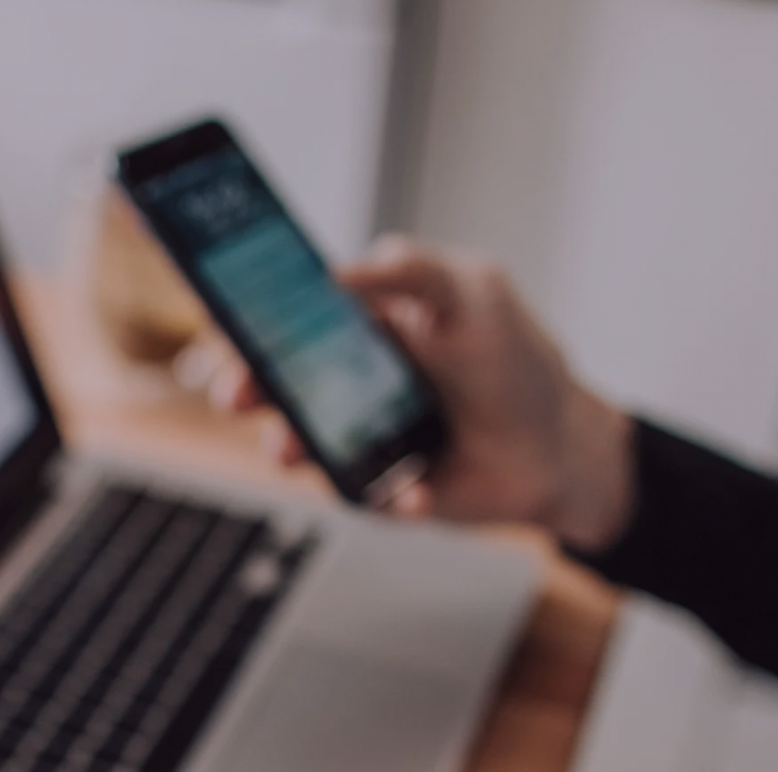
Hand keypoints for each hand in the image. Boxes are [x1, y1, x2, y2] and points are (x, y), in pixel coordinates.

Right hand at [209, 235, 634, 552]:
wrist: (559, 448)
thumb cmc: (516, 361)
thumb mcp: (472, 292)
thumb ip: (409, 269)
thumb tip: (336, 270)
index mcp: (359, 326)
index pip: (284, 315)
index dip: (243, 317)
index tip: (218, 321)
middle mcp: (347, 382)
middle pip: (273, 382)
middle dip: (244, 386)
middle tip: (235, 393)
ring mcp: (358, 438)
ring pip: (299, 444)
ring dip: (288, 446)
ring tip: (291, 451)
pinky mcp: (378, 489)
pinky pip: (361, 496)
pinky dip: (386, 495)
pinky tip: (417, 491)